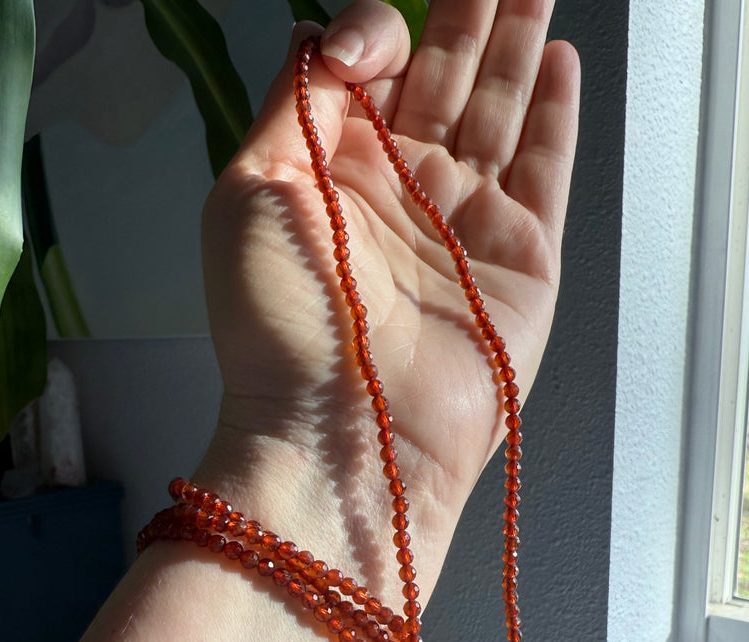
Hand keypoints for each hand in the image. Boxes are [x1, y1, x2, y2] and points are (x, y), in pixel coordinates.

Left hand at [199, 0, 579, 603]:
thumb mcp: (250, 196)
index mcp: (332, 177)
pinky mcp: (519, 259)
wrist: (344, 435)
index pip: (367, 78)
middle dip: (465, 17)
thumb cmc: (281, 328)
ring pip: (497, 112)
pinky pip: (543, 170)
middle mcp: (400, 195)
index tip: (371, 43)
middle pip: (442, 81)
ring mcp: (464, 225)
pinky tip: (556, 62)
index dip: (373, 35)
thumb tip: (317, 38)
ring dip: (514, 43)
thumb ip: (291, 107)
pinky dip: (553, 116)